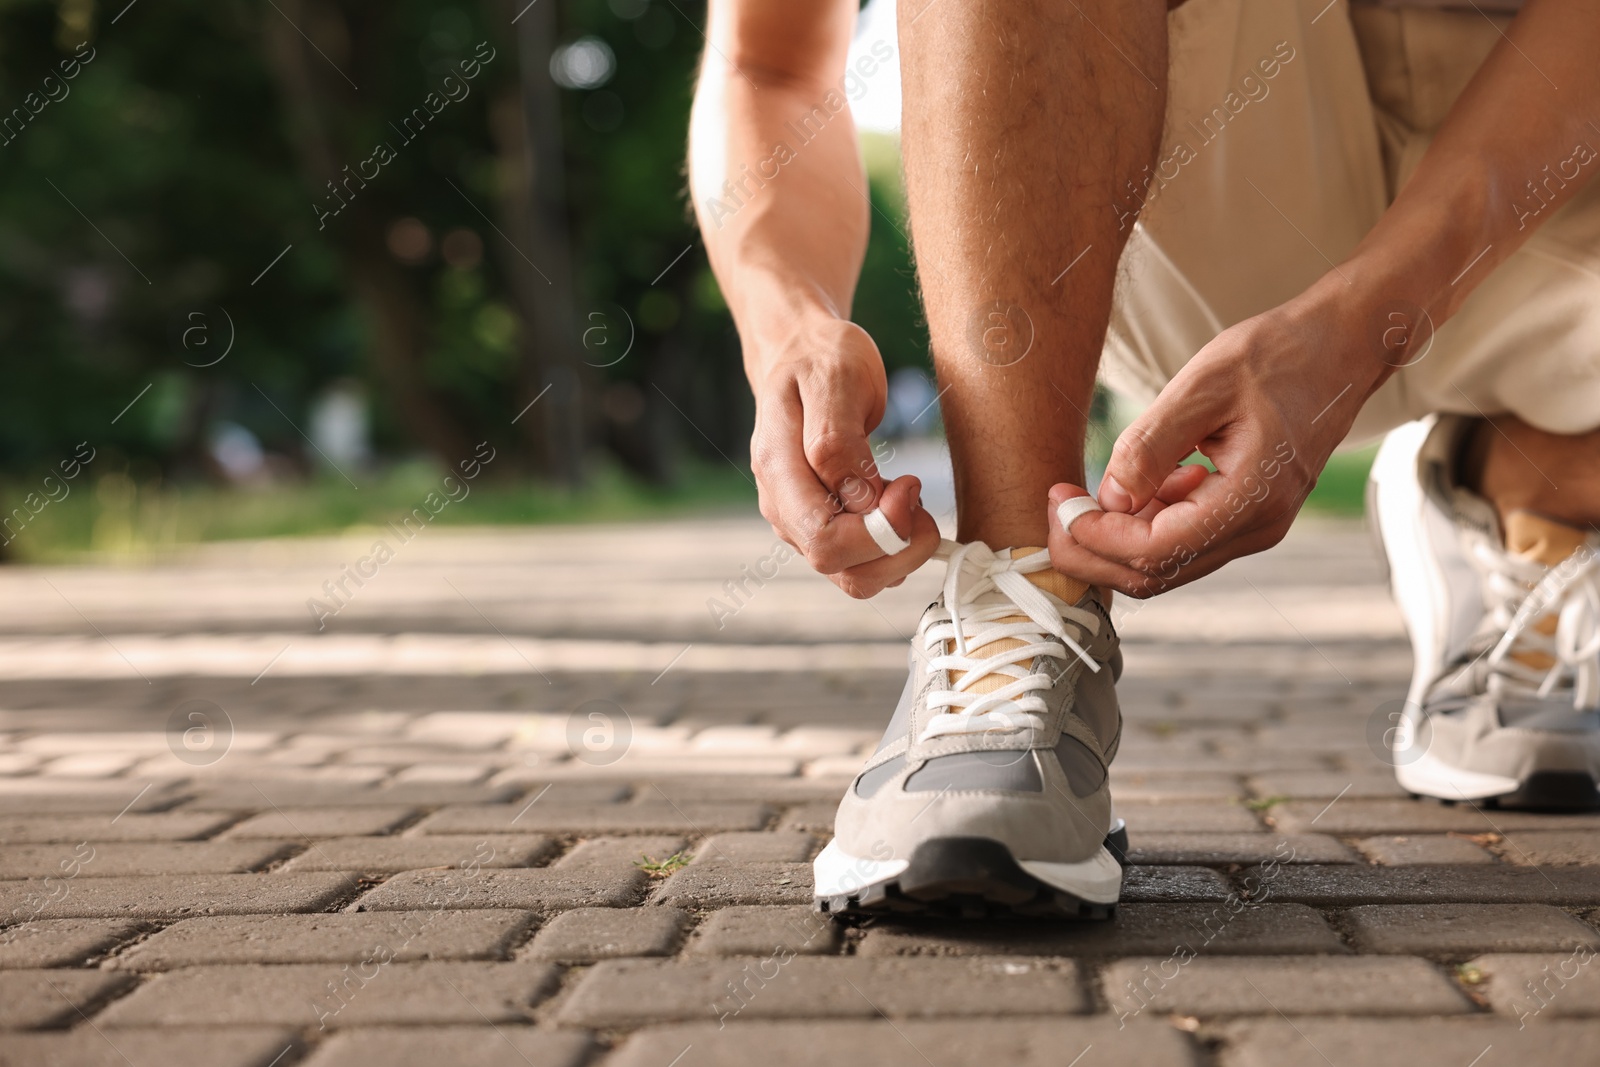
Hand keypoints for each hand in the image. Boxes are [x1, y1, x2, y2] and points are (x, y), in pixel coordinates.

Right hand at [750, 318, 940, 597]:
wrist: (799, 353)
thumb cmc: (820, 359)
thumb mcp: (835, 380)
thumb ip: (838, 443)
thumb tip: (861, 502)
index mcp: (778, 471)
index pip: (824, 540)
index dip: (879, 529)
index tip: (908, 485)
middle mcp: (783, 508)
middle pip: (841, 569)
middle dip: (897, 546)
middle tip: (918, 495)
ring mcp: (800, 523)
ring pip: (855, 577)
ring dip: (899, 551)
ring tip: (909, 496)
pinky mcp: (822, 527)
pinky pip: (862, 564)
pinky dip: (894, 546)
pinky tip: (899, 505)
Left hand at [1047, 288, 1384, 596]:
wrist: (1341, 347)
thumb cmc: (1277, 355)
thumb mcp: (1203, 385)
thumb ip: (1151, 445)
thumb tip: (1108, 499)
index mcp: (1250, 501)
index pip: (1153, 551)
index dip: (1094, 536)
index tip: (1057, 500)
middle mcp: (1257, 528)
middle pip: (1154, 573)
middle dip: (1093, 550)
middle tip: (1054, 506)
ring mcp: (1255, 527)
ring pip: (1165, 563)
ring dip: (1115, 538)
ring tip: (1082, 491)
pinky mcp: (1246, 516)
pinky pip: (1183, 539)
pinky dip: (1144, 522)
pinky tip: (1134, 481)